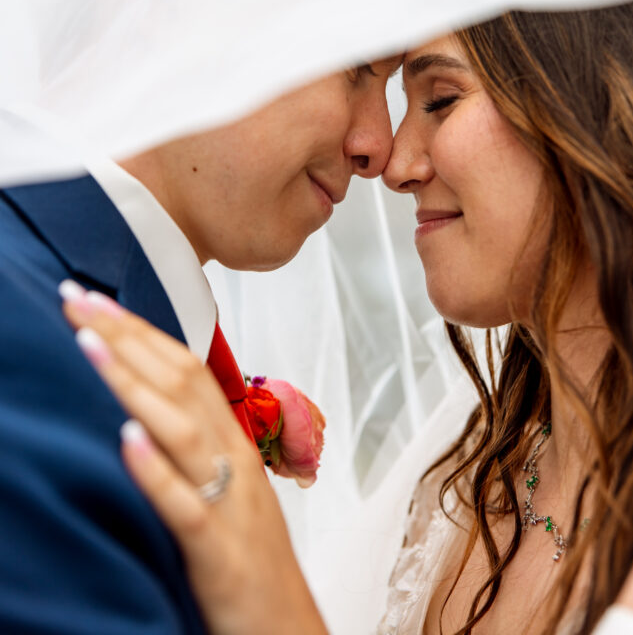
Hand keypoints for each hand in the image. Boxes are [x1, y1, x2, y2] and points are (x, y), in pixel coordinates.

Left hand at [60, 284, 327, 634]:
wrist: (286, 628)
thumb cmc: (246, 556)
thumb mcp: (222, 485)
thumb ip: (191, 441)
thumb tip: (141, 402)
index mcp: (230, 440)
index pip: (184, 366)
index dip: (139, 328)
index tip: (95, 298)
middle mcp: (232, 459)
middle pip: (180, 381)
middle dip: (126, 335)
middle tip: (78, 298)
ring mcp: (229, 502)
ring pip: (182, 430)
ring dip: (134, 384)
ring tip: (91, 347)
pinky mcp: (219, 552)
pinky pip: (187, 506)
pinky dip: (157, 470)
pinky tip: (126, 441)